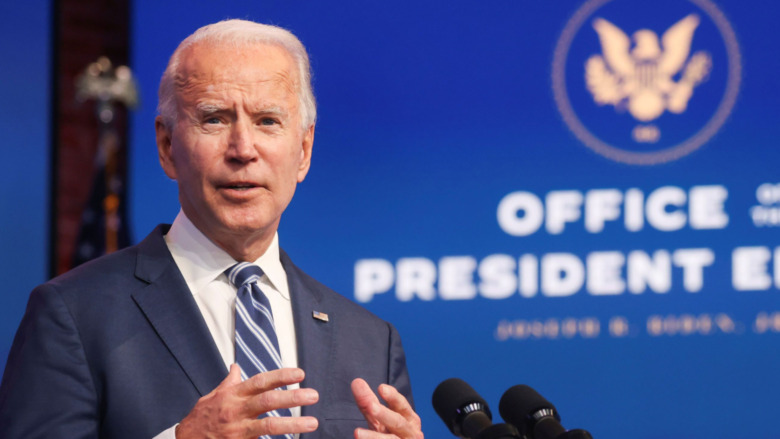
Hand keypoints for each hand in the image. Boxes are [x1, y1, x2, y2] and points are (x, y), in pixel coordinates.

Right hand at [176, 364, 318, 438]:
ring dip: (293, 424)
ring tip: (313, 423)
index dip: (280, 376)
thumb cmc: (203, 416)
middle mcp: (237, 410)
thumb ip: (230, 382)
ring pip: (268, 425)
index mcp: (233, 395)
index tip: (300, 374)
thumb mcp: (214, 395)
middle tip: (313, 395)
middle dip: (292, 397)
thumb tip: (236, 367)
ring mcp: (238, 430)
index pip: (260, 381)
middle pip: (268, 401)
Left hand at [351, 378, 423, 438]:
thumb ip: (369, 402)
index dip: (392, 397)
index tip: (381, 387)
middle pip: (397, 422)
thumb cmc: (390, 433)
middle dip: (384, 414)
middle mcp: (411, 432)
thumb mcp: (379, 418)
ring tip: (357, 433)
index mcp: (409, 418)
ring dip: (374, 437)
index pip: (401, 405)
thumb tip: (357, 382)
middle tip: (371, 407)